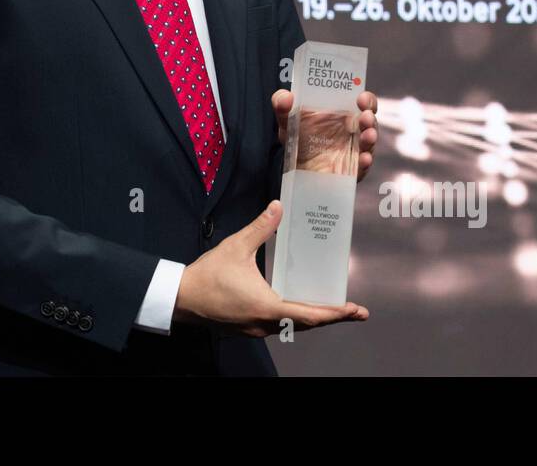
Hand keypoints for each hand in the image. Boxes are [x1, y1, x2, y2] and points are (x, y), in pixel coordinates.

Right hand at [172, 200, 369, 335]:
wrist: (180, 299)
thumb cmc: (209, 274)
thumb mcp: (237, 246)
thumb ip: (261, 227)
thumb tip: (278, 206)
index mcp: (269, 307)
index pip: (311, 314)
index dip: (336, 313)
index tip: (356, 310)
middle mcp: (266, 324)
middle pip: (307, 324)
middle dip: (332, 317)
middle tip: (355, 312)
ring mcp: (256, 329)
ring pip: (293, 327)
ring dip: (313, 319)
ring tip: (331, 309)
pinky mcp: (247, 329)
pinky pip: (279, 326)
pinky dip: (295, 319)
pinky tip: (297, 308)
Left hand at [272, 88, 378, 181]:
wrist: (293, 166)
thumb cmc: (298, 135)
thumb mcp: (287, 118)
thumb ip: (282, 105)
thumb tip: (285, 97)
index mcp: (345, 112)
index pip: (364, 103)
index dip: (367, 100)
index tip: (361, 98)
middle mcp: (355, 130)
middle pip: (370, 122)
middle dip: (370, 118)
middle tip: (365, 116)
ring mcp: (355, 150)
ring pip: (369, 143)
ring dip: (370, 138)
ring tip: (367, 135)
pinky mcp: (352, 170)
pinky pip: (362, 167)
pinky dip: (364, 163)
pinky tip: (363, 159)